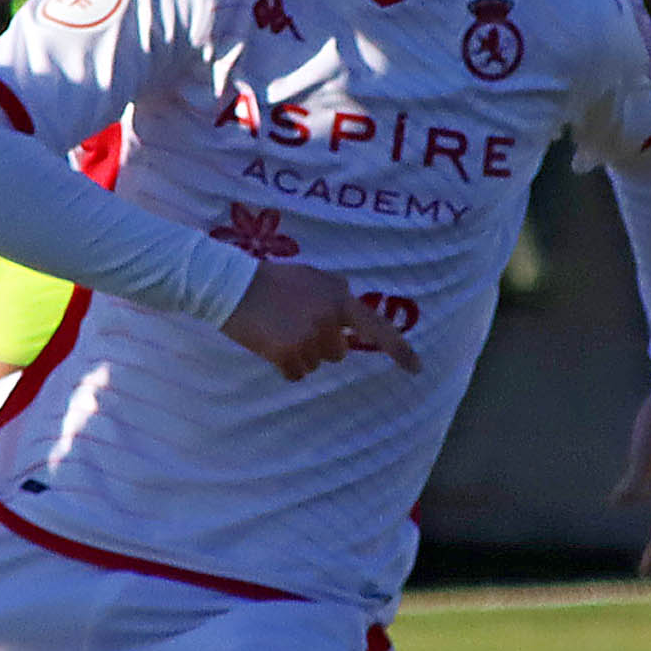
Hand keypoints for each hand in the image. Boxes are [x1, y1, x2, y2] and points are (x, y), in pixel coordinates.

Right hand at [221, 260, 421, 382]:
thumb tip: (351, 303)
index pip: (376, 327)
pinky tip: (270, 344)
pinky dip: (284, 366)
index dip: (399, 350)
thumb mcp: (311, 275)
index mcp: (338, 297)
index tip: (417, 370)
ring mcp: (309, 339)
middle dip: (320, 344)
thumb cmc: (271, 280)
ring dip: (299, 354)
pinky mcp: (288, 355)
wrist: (233, 287)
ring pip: (315, 364)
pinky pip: (295, 374)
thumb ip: (335, 289)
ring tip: (279, 330)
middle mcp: (329, 319)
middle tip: (294, 324)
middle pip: (338, 352)